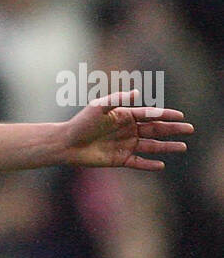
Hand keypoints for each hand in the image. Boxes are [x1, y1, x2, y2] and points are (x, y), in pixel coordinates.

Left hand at [64, 91, 192, 169]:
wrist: (67, 143)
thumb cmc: (82, 122)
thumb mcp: (99, 107)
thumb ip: (118, 100)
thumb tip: (137, 92)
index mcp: (126, 116)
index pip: (151, 115)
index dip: (166, 115)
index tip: (181, 116)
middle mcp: (128, 130)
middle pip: (156, 130)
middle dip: (173, 129)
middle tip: (190, 129)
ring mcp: (125, 145)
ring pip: (151, 146)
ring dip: (166, 147)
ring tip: (183, 147)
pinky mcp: (119, 159)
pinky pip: (138, 162)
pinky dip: (149, 164)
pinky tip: (161, 165)